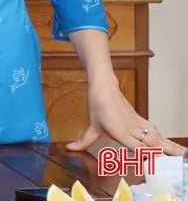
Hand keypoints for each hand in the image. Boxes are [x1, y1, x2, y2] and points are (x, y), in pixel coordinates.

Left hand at [67, 82, 186, 156]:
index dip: (146, 154)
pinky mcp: (141, 119)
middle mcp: (131, 128)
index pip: (136, 146)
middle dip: (164, 152)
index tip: (156, 161)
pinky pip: (155, 130)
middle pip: (151, 142)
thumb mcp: (91, 125)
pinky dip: (164, 137)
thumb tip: (70, 148)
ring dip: (168, 145)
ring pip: (156, 135)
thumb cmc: (98, 105)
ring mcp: (138, 123)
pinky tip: (171, 144)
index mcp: (119, 131)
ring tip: (180, 154)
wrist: (104, 86)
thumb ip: (84, 140)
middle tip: (177, 160)